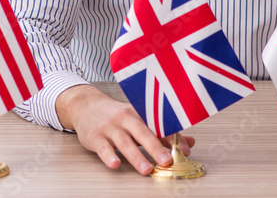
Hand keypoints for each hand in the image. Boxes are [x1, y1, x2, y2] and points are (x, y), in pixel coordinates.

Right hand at [55, 84, 195, 174]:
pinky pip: (103, 147)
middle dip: (155, 147)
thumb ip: (163, 133)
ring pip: (125, 142)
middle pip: (142, 133)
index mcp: (140, 114)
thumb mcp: (139, 118)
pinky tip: (115, 164)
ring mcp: (110, 127)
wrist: (86, 105)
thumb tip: (190, 144)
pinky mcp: (95, 137)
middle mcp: (126, 118)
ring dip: (136, 156)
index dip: (172, 138)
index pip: (158, 126)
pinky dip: (109, 156)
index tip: (184, 151)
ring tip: (147, 170)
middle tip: (167, 161)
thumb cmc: (117, 115)